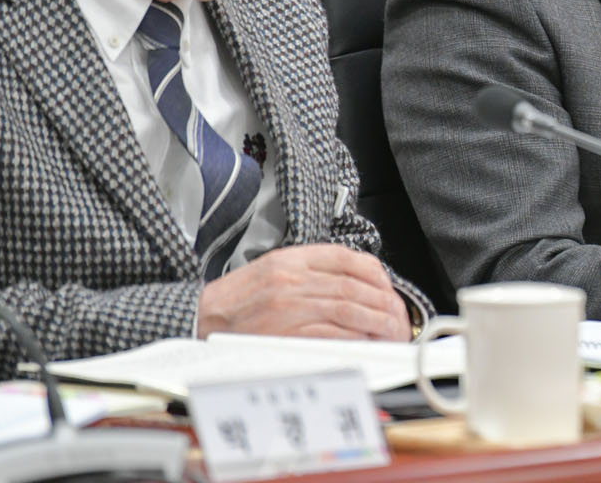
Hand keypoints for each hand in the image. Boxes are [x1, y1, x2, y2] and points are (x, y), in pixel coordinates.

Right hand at [197, 243, 410, 340]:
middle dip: (384, 303)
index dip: (378, 274)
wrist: (202, 317)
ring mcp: (289, 305)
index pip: (349, 259)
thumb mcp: (277, 267)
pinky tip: (365, 341)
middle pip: (354, 286)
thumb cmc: (240, 297)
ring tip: (390, 330)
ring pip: (348, 309)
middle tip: (398, 316)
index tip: (389, 288)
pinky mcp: (285, 332)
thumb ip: (314, 268)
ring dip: (376, 322)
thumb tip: (358, 281)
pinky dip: (353, 337)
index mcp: (293, 258)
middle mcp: (293, 278)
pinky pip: (330, 333)